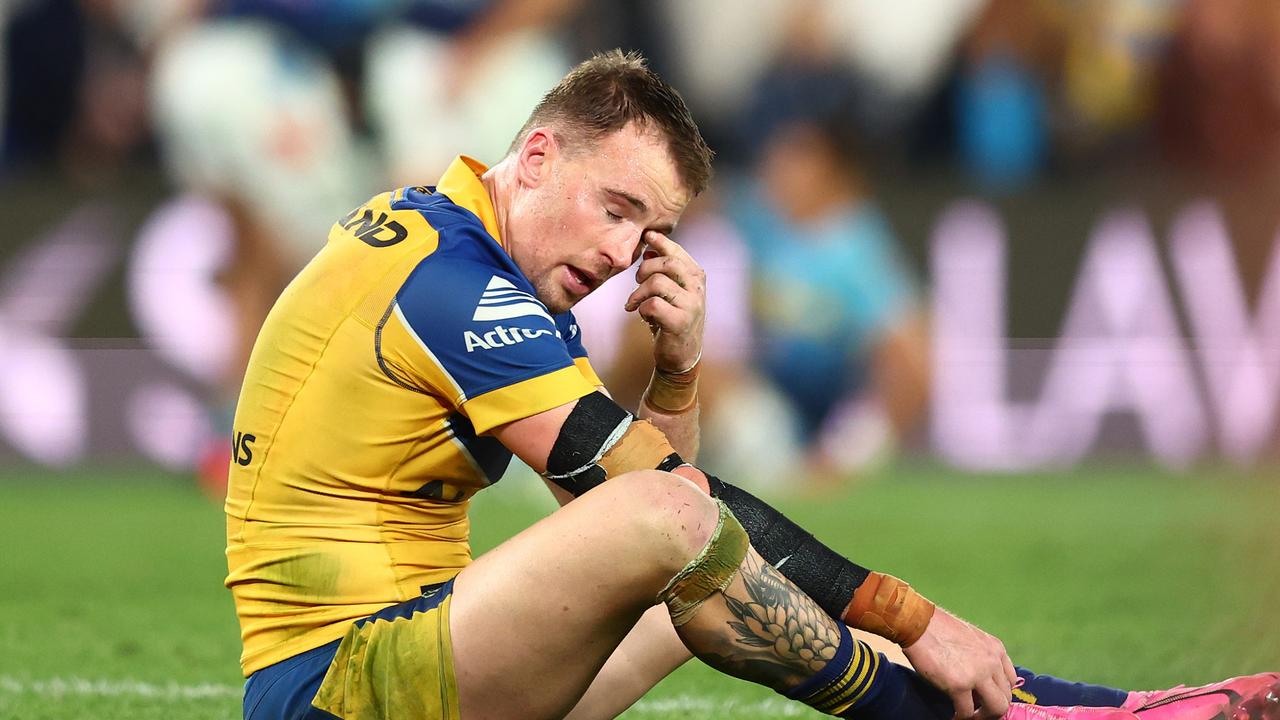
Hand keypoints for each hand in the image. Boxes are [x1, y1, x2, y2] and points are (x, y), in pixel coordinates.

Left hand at [624, 230, 704, 372]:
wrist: (681, 355)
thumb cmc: (673, 319)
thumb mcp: (671, 292)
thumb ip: (663, 271)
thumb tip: (649, 249)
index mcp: (696, 277)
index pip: (677, 252)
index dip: (661, 242)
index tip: (647, 236)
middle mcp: (697, 289)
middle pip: (667, 263)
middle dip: (645, 269)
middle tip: (637, 281)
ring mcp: (691, 305)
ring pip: (657, 283)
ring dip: (639, 293)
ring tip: (635, 303)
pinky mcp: (680, 322)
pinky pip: (652, 305)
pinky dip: (642, 309)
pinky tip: (644, 316)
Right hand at [901, 608, 1017, 718]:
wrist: (918, 623)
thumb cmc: (937, 628)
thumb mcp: (970, 637)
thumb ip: (980, 656)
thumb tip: (977, 679)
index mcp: (996, 649)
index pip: (1011, 681)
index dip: (999, 694)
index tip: (986, 699)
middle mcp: (992, 661)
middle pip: (1006, 697)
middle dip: (992, 709)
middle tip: (978, 712)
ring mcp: (978, 674)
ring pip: (996, 708)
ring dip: (982, 716)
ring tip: (968, 716)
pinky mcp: (959, 685)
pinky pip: (967, 712)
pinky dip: (961, 717)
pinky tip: (953, 716)